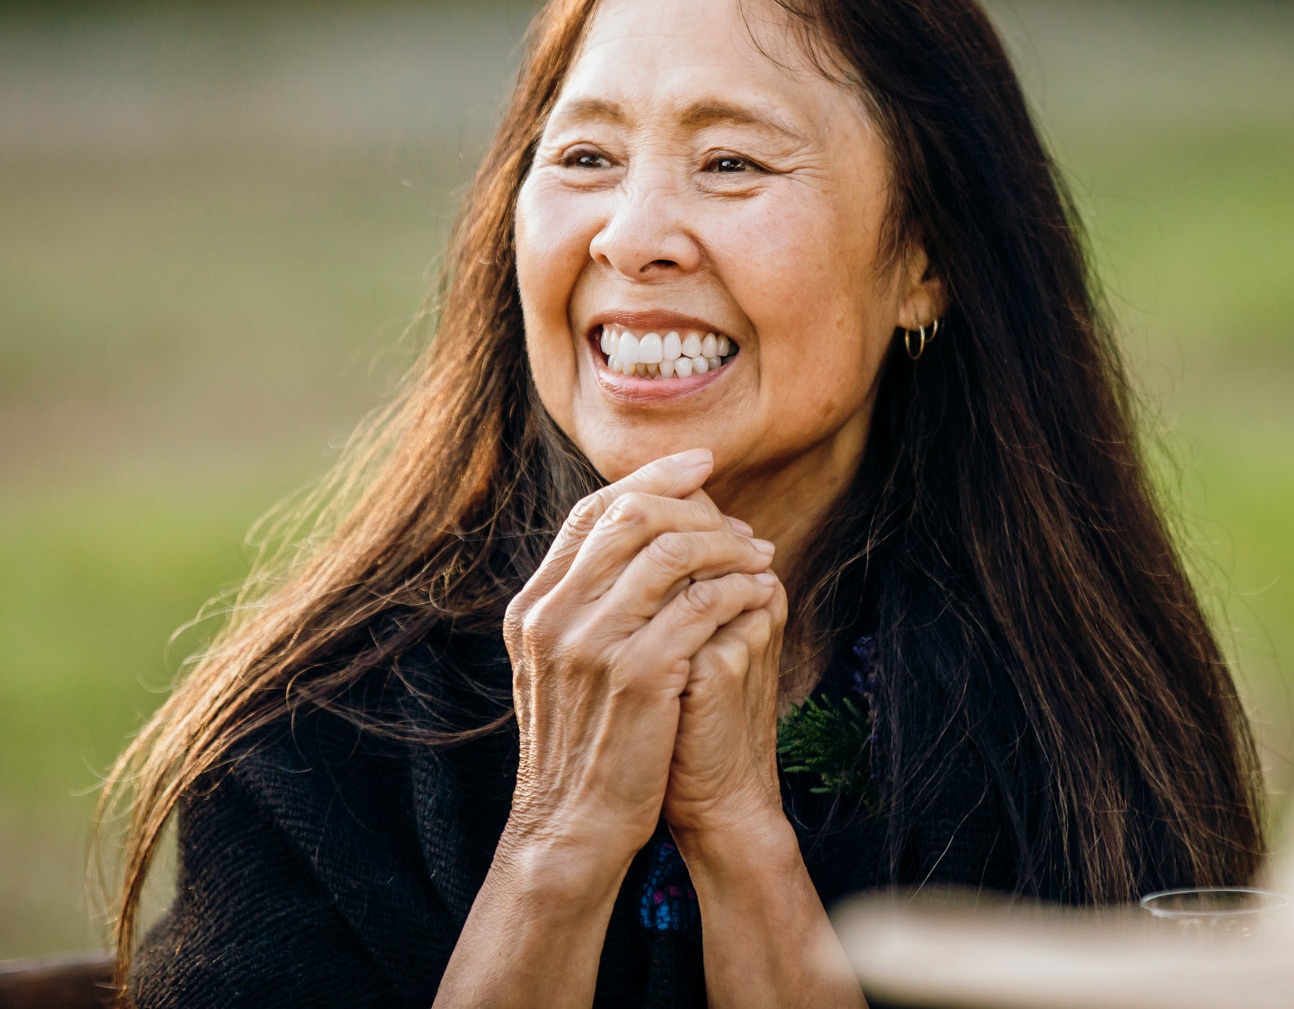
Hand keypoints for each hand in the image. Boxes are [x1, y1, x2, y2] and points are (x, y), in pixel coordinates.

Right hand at [499, 448, 780, 877]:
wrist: (571, 828)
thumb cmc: (582, 745)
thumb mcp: (560, 667)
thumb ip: (583, 607)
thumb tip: (629, 539)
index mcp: (532, 607)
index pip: (592, 513)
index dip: (651, 479)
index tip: (700, 465)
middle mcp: (553, 616)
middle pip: (632, 519)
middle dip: (697, 507)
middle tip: (743, 524)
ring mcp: (593, 645)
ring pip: (671, 553)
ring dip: (727, 545)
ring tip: (760, 557)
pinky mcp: (638, 675)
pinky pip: (703, 604)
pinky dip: (739, 588)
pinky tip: (761, 594)